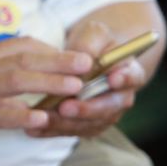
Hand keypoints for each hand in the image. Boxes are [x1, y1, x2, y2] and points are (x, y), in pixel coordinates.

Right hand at [0, 37, 89, 151]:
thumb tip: (31, 74)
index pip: (23, 46)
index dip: (53, 51)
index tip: (78, 57)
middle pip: (26, 59)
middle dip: (60, 60)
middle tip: (89, 64)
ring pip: (15, 80)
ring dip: (49, 81)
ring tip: (76, 86)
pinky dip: (21, 115)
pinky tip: (42, 119)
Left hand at [28, 20, 148, 137]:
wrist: (85, 61)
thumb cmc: (92, 44)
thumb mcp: (93, 34)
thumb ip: (89, 44)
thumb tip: (83, 60)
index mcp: (129, 72)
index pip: (133, 77)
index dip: (125, 79)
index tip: (113, 78)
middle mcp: (121, 98)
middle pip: (110, 108)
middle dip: (87, 109)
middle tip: (67, 107)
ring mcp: (105, 114)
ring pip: (89, 124)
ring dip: (66, 124)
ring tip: (44, 119)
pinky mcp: (88, 124)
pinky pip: (72, 131)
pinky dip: (53, 131)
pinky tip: (34, 129)